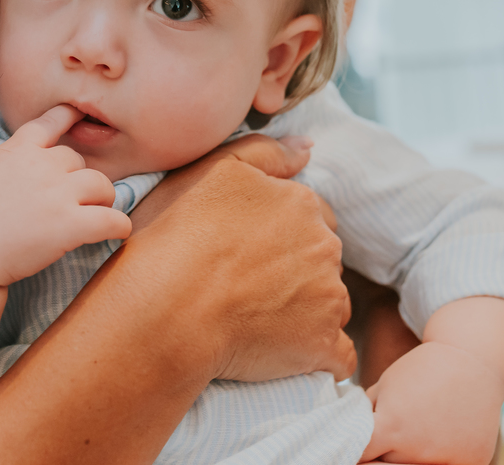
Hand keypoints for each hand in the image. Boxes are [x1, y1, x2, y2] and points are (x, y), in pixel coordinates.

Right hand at [0, 104, 130, 287]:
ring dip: (102, 198)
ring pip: (102, 185)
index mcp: (18, 150)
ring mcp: (58, 194)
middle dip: (78, 177)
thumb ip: (10, 161)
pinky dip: (119, 225)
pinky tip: (117, 231)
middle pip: (78, 160)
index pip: (50, 122)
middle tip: (72, 199)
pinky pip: (112, 220)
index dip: (69, 116)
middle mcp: (42, 166)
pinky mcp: (71, 225)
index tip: (79, 113)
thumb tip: (25, 161)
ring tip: (97, 213)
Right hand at [123, 133, 355, 382]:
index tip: (247, 248)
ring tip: (255, 319)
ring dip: (305, 309)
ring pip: (329, 302)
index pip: (311, 215)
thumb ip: (264, 152)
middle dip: (296, 268)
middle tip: (246, 283)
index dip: (279, 231)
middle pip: (321, 258)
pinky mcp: (322, 346)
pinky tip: (286, 353)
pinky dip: (318, 354)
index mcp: (301, 204)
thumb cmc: (177, 235)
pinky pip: (337, 354)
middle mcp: (324, 247)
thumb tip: (308, 148)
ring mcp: (328, 299)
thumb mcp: (211, 169)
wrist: (166, 309)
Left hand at [358, 342, 503, 464]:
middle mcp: (418, 450)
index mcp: (391, 428)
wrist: (472, 360)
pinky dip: (438, 457)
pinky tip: (441, 437)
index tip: (359, 442)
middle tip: (386, 435)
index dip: (356, 448)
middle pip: (386, 464)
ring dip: (407, 456)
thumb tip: (350, 435)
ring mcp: (448, 459)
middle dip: (381, 452)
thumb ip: (365, 416)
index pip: (361, 453)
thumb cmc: (421, 370)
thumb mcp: (384, 386)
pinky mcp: (473, 461)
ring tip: (414, 430)